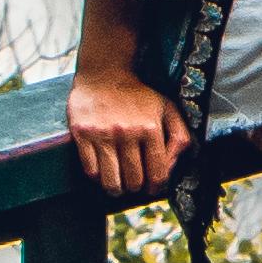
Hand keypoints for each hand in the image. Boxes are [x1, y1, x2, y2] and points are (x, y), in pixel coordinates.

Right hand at [68, 59, 187, 199]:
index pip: (157, 174)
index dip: (156, 187)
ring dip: (116, 188)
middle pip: (134, 181)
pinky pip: (90, 170)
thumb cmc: (138, 95)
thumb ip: (179, 136)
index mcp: (150, 128)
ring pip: (111, 181)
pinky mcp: (82, 134)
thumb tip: (173, 166)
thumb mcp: (167, 109)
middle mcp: (127, 132)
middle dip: (136, 188)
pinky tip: (103, 170)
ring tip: (118, 184)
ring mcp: (103, 134)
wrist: (104, 74)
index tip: (152, 188)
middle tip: (134, 183)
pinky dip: (97, 177)